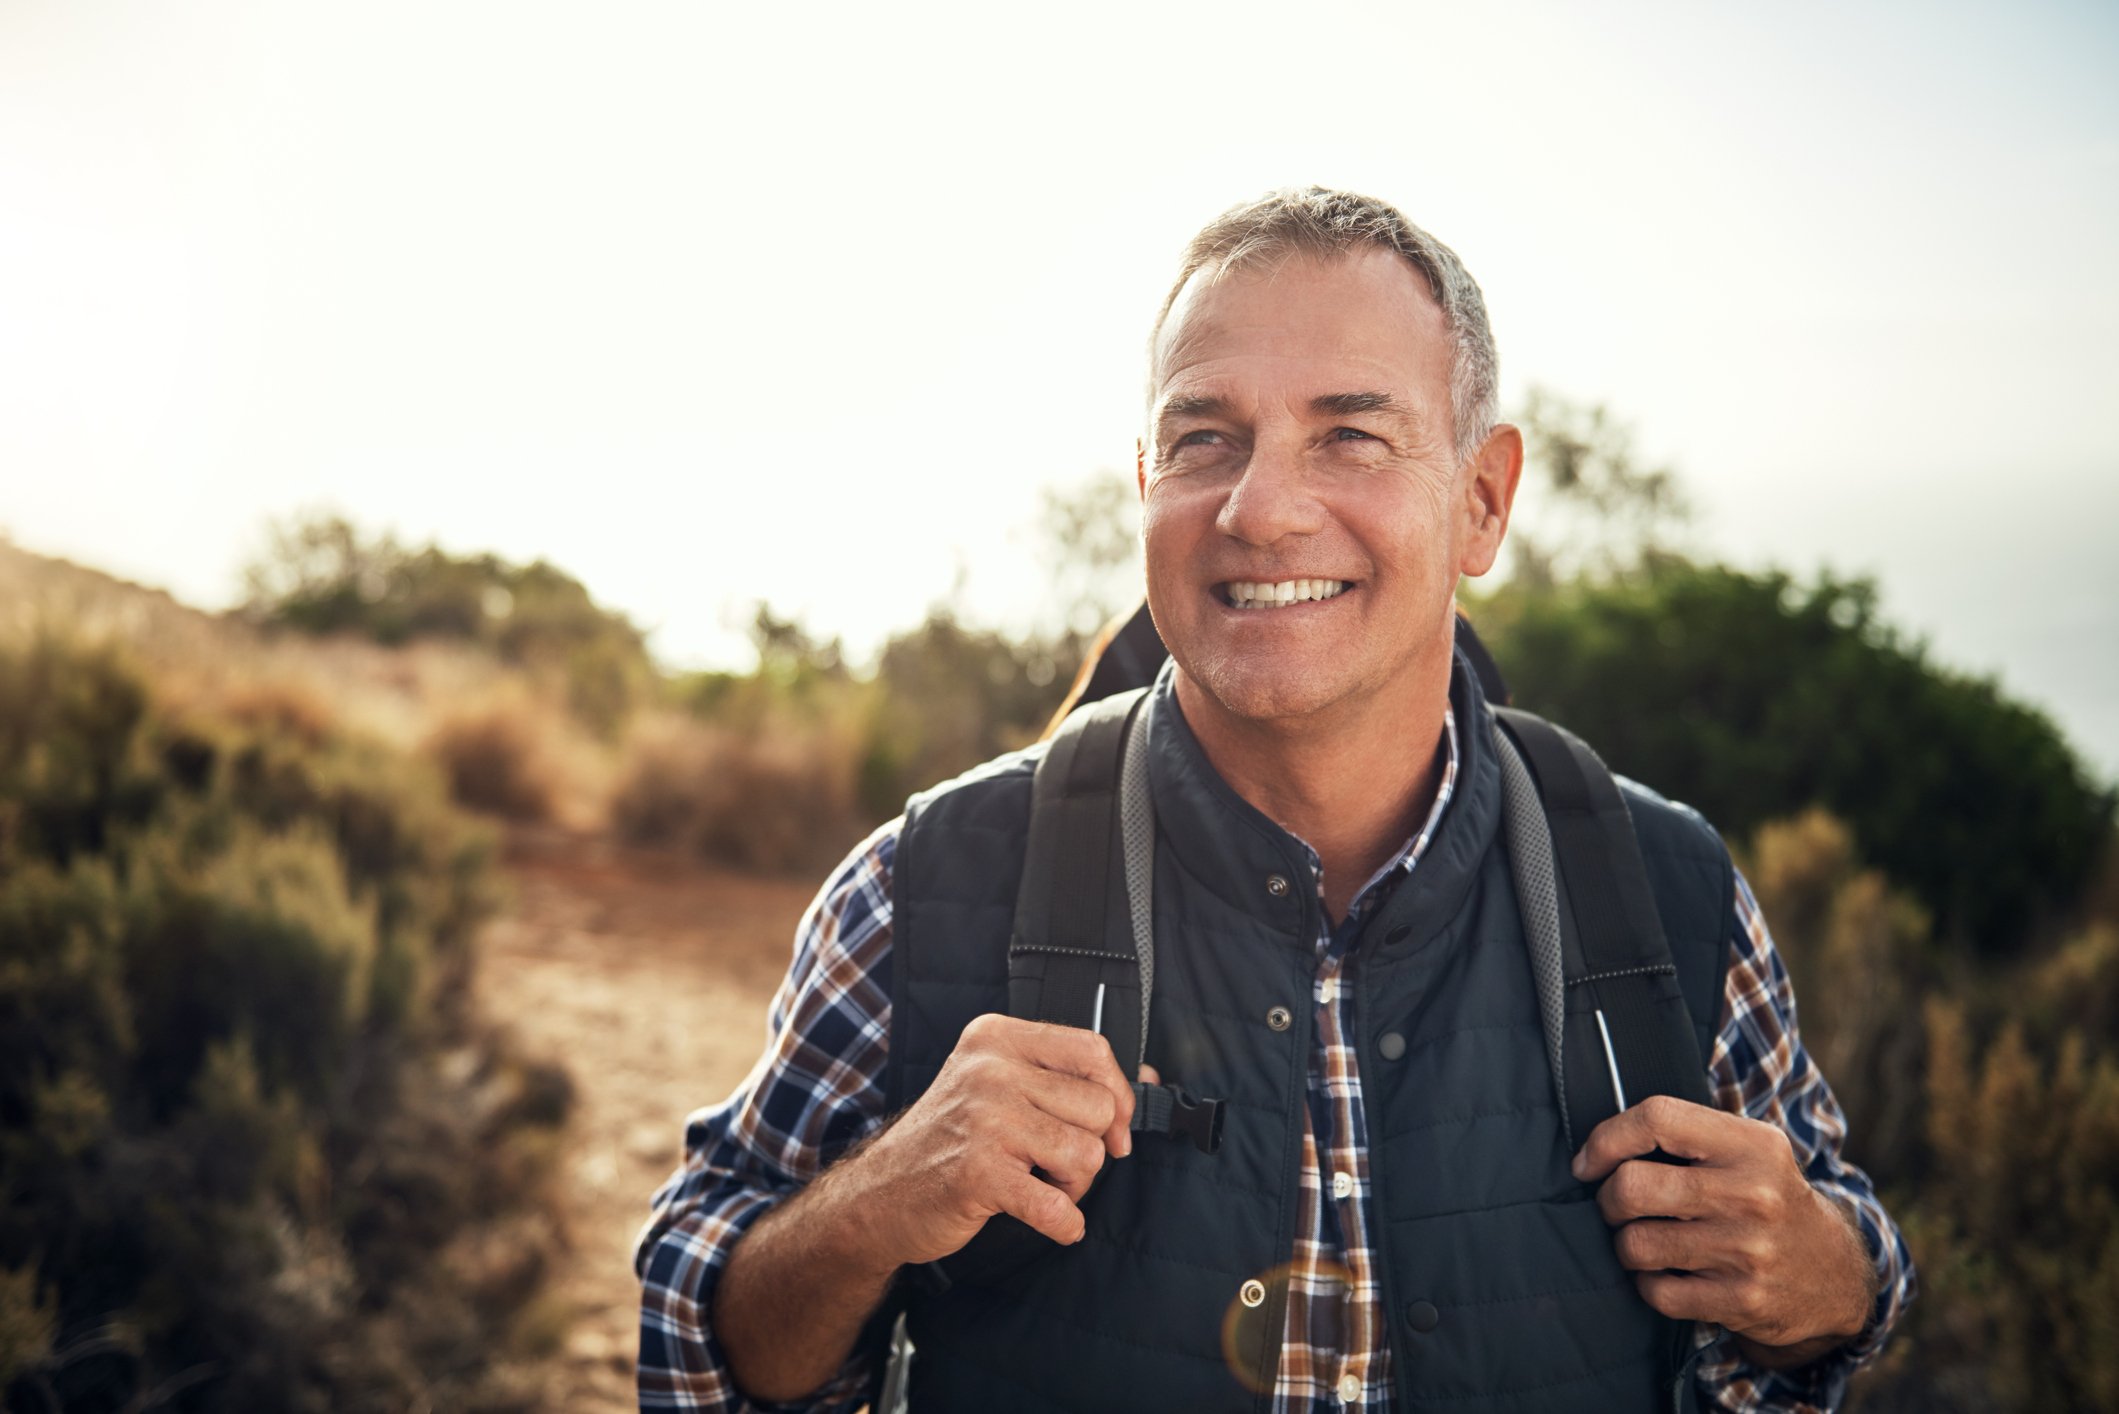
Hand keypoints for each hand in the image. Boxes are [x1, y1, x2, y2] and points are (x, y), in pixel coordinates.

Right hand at [840, 1014, 1138, 1268]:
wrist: (881, 1193)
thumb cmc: (951, 1138)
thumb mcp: (998, 1085)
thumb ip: (1067, 1077)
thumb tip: (1148, 1079)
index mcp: (997, 1038)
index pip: (1091, 1049)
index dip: (1117, 1093)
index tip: (1115, 1126)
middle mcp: (990, 1070)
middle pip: (1096, 1106)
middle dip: (1091, 1146)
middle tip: (1057, 1162)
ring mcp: (985, 1121)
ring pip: (1086, 1153)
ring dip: (1076, 1184)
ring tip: (1043, 1184)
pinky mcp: (980, 1174)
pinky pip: (1059, 1205)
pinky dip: (1066, 1223)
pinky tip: (1054, 1221)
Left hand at [1573, 1095, 1874, 1356]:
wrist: (1834, 1274)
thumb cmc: (1766, 1198)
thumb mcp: (1747, 1149)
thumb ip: (1687, 1134)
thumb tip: (1597, 1143)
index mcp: (1751, 1144)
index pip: (1657, 1118)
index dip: (1607, 1138)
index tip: (1588, 1162)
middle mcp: (1752, 1194)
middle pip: (1632, 1187)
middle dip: (1607, 1199)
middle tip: (1617, 1206)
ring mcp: (1748, 1251)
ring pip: (1635, 1244)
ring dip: (1625, 1245)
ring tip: (1644, 1240)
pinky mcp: (1742, 1301)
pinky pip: (1656, 1292)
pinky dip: (1647, 1284)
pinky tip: (1666, 1274)